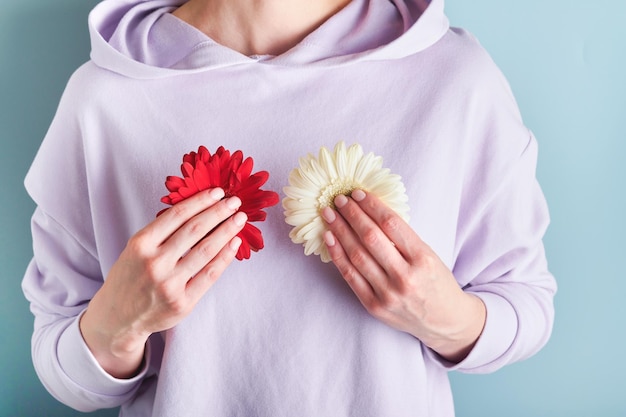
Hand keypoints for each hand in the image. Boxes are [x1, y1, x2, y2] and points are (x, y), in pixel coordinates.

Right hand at [80, 188, 245, 377]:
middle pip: (195, 229)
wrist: (118, 318)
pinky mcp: (183, 302)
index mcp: (141, 244)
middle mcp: (154, 262)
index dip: (200, 201)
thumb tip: (199, 208)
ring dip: (227, 231)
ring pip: (206, 250)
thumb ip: (162, 232)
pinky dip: (225, 257)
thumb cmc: (131, 277)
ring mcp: (169, 284)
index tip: (217, 192)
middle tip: (235, 202)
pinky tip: (235, 243)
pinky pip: (210, 274)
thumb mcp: (136, 249)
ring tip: (240, 219)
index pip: (177, 215)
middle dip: (218, 212)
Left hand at [322, 190, 485, 362]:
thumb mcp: (428, 255)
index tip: (358, 193)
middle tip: (339, 200)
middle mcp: (405, 277)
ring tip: (329, 215)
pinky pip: (350, 276)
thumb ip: (402, 237)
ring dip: (339, 231)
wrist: (444, 320)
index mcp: (422, 259)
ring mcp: (388, 293)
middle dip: (352, 215)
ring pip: (357, 255)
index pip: (392, 224)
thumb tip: (369, 210)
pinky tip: (329, 239)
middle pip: (371, 238)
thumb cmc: (435, 281)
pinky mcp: (374, 306)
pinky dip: (337, 255)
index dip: (372, 206)